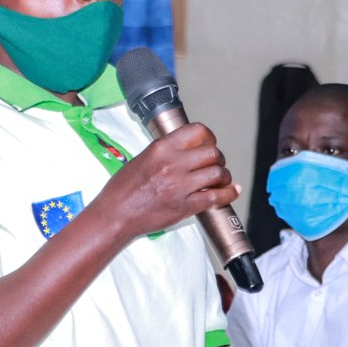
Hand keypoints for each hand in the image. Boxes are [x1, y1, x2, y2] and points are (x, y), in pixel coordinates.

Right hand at [92, 122, 238, 242]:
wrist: (115, 215)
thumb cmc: (122, 190)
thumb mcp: (141, 159)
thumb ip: (165, 152)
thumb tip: (185, 150)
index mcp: (162, 148)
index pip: (198, 131)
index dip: (209, 137)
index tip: (209, 143)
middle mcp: (173, 164)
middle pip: (213, 152)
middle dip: (219, 158)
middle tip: (216, 164)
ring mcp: (181, 185)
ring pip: (218, 173)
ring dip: (224, 176)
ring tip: (220, 180)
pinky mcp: (186, 206)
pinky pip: (216, 197)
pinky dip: (228, 193)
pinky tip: (232, 191)